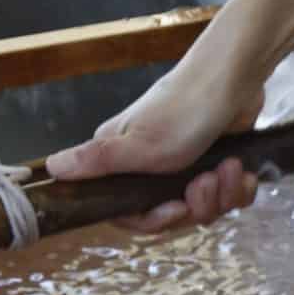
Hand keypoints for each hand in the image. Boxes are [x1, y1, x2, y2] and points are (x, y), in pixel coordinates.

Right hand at [45, 50, 264, 232]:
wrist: (236, 75)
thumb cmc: (185, 108)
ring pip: (203, 207)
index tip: (175, 209)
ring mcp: (183, 165)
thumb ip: (96, 163)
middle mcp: (149, 166)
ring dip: (222, 194)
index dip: (153, 220)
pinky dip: (237, 187)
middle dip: (196, 206)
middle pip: (171, 214)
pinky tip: (243, 171)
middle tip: (206, 179)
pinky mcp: (212, 161)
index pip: (127, 213)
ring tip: (228, 167)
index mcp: (121, 161)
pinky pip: (226, 195)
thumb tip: (50, 168)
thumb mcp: (140, 145)